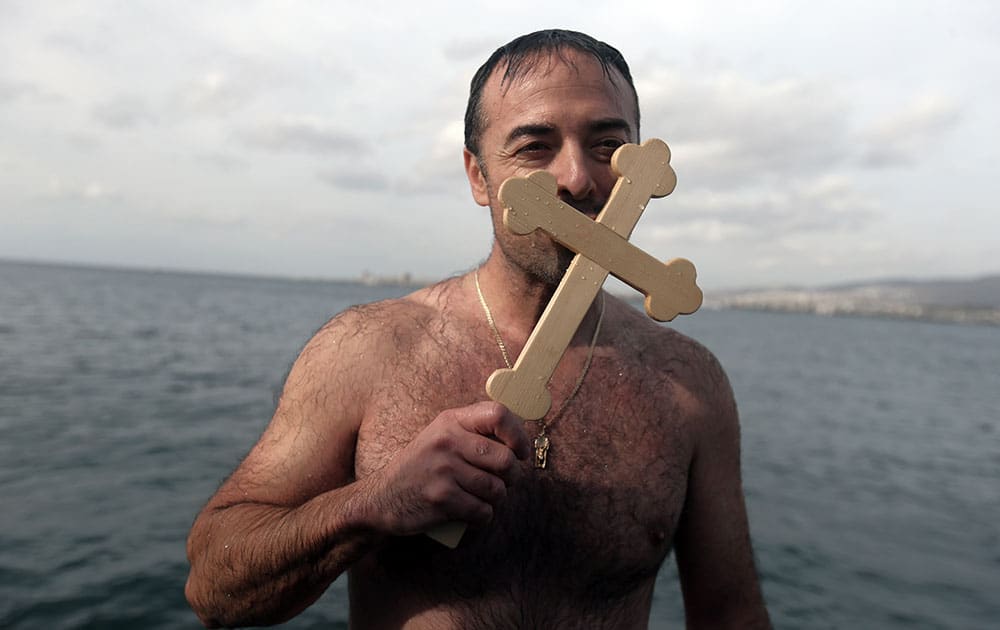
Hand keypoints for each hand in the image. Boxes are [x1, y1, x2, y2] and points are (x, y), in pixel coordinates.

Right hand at [366, 401, 530, 535]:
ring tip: (483, 498)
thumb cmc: (421, 467)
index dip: (518, 435)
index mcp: (450, 421)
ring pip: (497, 489)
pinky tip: (471, 512)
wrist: (380, 498)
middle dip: (512, 477)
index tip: (520, 452)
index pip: (498, 414)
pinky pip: (483, 511)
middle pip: (505, 459)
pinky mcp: (442, 499)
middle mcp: (448, 442)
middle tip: (502, 482)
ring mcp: (444, 471)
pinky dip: (482, 516)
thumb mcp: (440, 437)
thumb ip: (473, 433)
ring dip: (496, 499)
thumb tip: (518, 441)